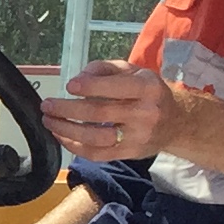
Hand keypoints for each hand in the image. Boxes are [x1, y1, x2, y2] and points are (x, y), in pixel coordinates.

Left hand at [41, 61, 180, 163]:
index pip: (116, 87)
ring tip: (49, 121)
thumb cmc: (148, 93)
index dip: (90, 86)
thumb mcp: (133, 71)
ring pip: (95, 137)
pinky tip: (61, 136)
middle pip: (99, 113)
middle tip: (47, 105)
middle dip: (67, 109)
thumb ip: (105, 69)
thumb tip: (80, 77)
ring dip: (66, 130)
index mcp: (147, 88)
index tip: (69, 85)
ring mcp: (137, 137)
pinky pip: (96, 154)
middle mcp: (145, 114)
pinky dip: (74, 146)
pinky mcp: (129, 154)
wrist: (176, 122)